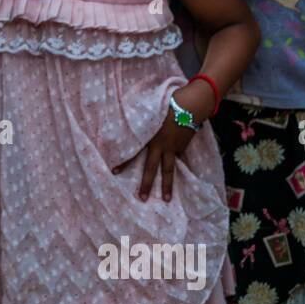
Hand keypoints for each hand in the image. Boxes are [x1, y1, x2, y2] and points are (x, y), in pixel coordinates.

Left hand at [111, 83, 212, 200]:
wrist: (190, 106)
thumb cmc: (167, 104)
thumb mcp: (149, 111)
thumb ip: (140, 121)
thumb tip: (127, 124)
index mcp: (148, 137)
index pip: (133, 152)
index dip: (123, 162)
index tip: (114, 172)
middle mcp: (159, 146)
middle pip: (151, 168)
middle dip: (146, 184)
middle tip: (142, 198)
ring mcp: (172, 149)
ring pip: (168, 170)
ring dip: (167, 186)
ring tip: (166, 199)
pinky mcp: (182, 148)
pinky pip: (176, 160)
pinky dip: (174, 168)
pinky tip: (172, 180)